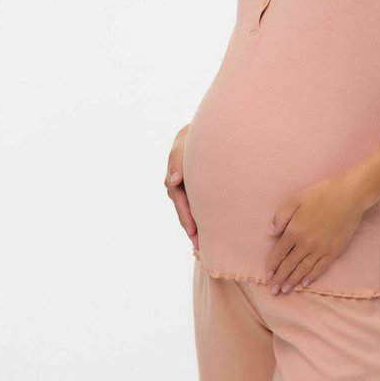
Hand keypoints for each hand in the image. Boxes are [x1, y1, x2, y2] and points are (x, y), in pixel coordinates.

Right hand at [165, 125, 198, 252]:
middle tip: (199, 246)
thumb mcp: (182, 145)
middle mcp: (176, 186)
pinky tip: (205, 230)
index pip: (179, 201)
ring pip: (187, 210)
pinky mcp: (192, 190)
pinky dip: (198, 218)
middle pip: (182, 211)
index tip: (193, 232)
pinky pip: (194, 206)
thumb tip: (173, 181)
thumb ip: (176, 160)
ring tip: (202, 244)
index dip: (186, 217)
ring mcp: (184, 189)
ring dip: (193, 226)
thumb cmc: (191, 138)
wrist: (200, 134)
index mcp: (174, 178)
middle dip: (190, 228)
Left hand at [264, 176, 365, 294]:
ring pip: (303, 270)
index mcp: (294, 231)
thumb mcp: (295, 199)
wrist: (349, 196)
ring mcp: (321, 249)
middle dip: (280, 279)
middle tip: (273, 291)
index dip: (272, 266)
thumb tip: (270, 232)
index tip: (267, 276)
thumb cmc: (321, 194)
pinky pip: (320, 268)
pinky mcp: (334, 251)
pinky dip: (311, 277)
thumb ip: (281, 216)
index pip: (279, 253)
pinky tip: (305, 284)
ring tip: (285, 291)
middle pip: (289, 265)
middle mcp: (306, 244)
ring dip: (293, 281)